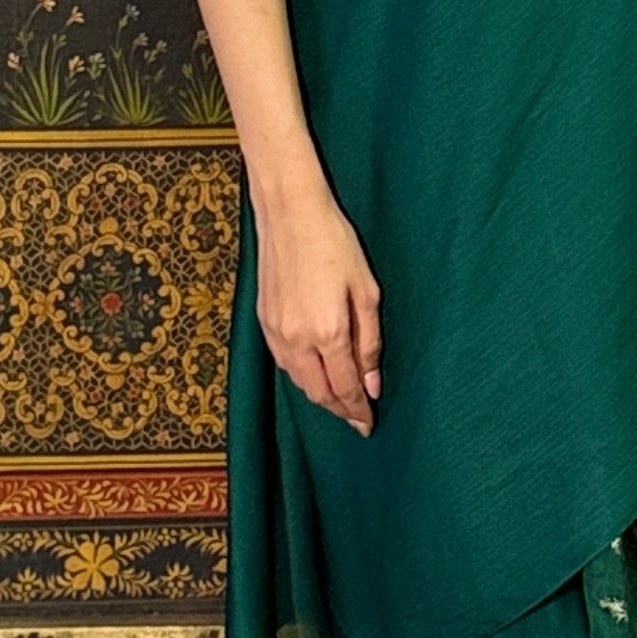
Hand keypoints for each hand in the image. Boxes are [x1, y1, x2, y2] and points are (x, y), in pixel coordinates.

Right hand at [258, 184, 382, 434]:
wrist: (290, 213)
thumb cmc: (335, 244)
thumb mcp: (366, 291)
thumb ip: (369, 342)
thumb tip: (372, 384)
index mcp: (328, 331)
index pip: (346, 387)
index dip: (358, 409)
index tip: (368, 424)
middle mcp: (297, 338)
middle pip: (318, 393)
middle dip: (339, 409)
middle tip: (357, 418)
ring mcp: (275, 331)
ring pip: (298, 381)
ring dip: (319, 396)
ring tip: (339, 400)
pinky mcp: (263, 321)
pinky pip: (283, 363)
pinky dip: (301, 376)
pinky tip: (314, 373)